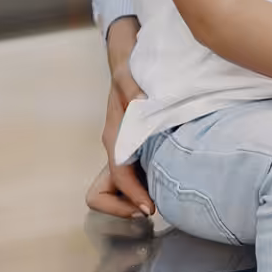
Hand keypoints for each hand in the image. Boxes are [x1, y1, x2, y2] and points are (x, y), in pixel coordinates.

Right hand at [90, 16, 154, 218]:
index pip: (118, 177)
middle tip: (152, 206)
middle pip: (107, 193)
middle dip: (124, 205)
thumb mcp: (130, 77)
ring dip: (134, 197)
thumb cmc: (128, 72)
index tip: (150, 208)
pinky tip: (165, 179)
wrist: (126, 63)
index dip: (132, 196)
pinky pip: (133, 177)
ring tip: (160, 196)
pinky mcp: (133, 149)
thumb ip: (134, 90)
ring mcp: (123, 151)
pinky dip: (143, 185)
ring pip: (118, 189)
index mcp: (114, 138)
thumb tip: (143, 104)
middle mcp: (116, 148)